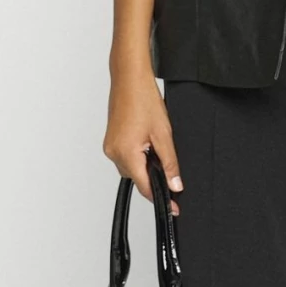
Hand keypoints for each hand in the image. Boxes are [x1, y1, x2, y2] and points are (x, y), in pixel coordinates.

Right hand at [103, 62, 183, 213]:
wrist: (129, 79)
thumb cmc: (144, 99)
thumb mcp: (164, 135)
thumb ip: (170, 163)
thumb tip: (175, 184)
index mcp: (126, 153)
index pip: (145, 187)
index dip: (161, 197)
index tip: (174, 207)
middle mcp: (113, 153)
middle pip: (138, 179)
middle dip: (154, 177)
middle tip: (170, 167)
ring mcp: (110, 147)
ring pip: (132, 169)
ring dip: (146, 165)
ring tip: (158, 145)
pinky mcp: (110, 141)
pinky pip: (126, 158)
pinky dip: (139, 157)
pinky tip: (148, 142)